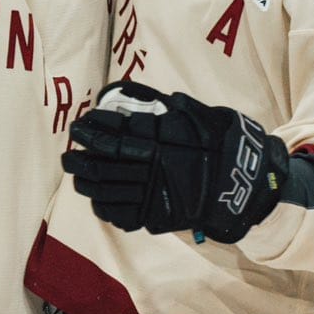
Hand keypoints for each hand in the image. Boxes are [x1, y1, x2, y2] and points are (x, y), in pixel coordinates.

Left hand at [63, 80, 288, 241]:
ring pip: (106, 191)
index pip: (114, 136)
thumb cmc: (225, 147)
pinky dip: (103, 207)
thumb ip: (172, 108)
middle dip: (80, 157)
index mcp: (161, 144)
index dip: (93, 131)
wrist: (244, 187)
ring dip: (86, 182)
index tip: (79, 125)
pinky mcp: (156, 218)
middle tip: (69, 152)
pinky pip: (119, 215)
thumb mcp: (202, 117)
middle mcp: (152, 171)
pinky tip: (96, 198)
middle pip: (102, 165)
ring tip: (77, 174)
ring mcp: (152, 197)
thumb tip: (145, 95)